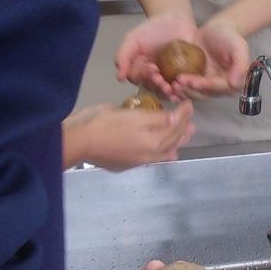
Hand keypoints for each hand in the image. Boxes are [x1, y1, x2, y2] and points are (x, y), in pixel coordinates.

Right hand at [64, 101, 193, 169]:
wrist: (79, 142)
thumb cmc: (106, 124)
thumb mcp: (134, 115)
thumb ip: (157, 119)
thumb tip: (177, 119)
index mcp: (154, 142)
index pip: (175, 127)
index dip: (183, 114)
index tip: (189, 104)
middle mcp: (149, 155)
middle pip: (172, 142)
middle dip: (183, 130)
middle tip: (191, 121)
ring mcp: (137, 162)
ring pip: (163, 153)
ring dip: (174, 144)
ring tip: (181, 137)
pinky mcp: (126, 165)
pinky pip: (151, 159)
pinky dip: (161, 154)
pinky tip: (162, 153)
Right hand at [116, 13, 201, 97]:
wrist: (176, 20)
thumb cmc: (153, 29)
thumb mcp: (133, 39)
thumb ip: (123, 55)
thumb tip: (119, 78)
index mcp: (141, 73)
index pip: (140, 80)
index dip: (145, 77)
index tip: (151, 68)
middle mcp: (155, 80)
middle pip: (155, 90)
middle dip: (158, 87)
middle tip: (162, 79)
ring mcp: (171, 81)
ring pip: (170, 93)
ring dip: (172, 92)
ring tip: (174, 85)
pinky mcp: (187, 79)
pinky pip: (187, 89)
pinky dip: (187, 89)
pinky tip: (188, 83)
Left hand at [178, 16, 250, 98]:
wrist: (215, 30)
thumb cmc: (229, 36)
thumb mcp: (239, 46)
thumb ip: (241, 64)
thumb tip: (235, 84)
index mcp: (233, 83)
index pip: (218, 88)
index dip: (205, 86)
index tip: (193, 82)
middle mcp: (219, 88)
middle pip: (204, 94)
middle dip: (190, 90)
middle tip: (177, 83)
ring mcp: (206, 86)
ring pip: (193, 94)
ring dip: (182, 92)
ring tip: (170, 85)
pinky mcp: (195, 82)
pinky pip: (185, 88)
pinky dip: (176, 89)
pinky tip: (167, 84)